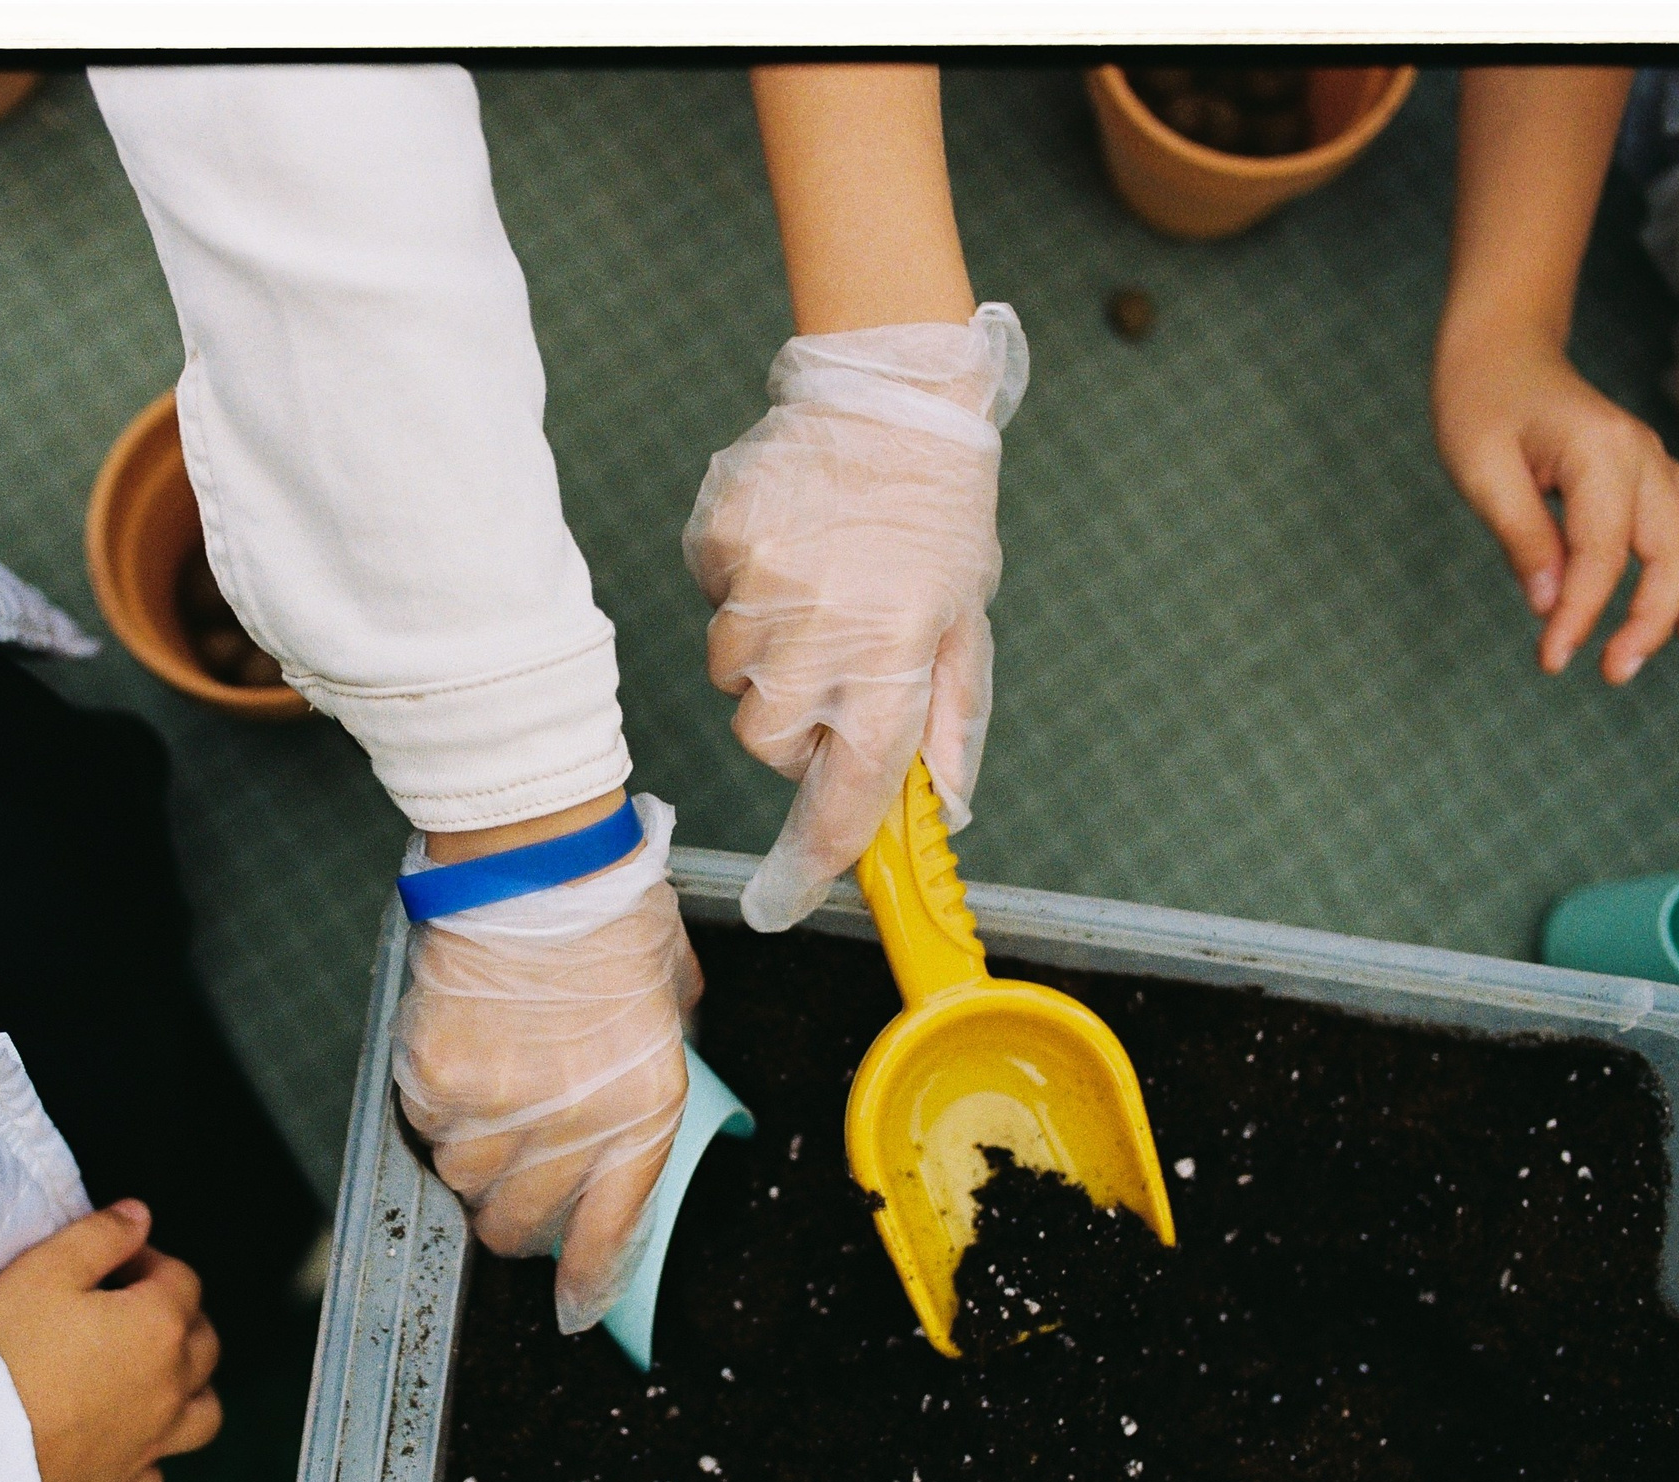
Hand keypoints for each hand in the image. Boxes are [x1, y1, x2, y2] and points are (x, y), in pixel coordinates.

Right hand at [0, 1200, 221, 1481]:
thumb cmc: (2, 1348)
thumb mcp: (43, 1269)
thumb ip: (101, 1235)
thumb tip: (140, 1217)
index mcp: (159, 1327)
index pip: (181, 1280)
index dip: (149, 1262)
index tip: (115, 1264)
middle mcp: (171, 1388)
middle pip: (203, 1342)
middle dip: (177, 1316)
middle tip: (130, 1309)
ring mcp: (150, 1445)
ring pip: (202, 1412)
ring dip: (188, 1388)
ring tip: (148, 1375)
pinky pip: (156, 1472)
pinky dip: (150, 1452)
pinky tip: (122, 1440)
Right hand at [392, 799, 700, 1334]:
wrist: (535, 858)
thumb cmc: (608, 911)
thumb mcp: (672, 995)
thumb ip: (662, 1057)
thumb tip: (647, 1093)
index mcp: (644, 1105)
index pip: (610, 1230)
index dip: (587, 1280)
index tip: (575, 1305)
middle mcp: (573, 1122)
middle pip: (522, 1225)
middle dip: (520, 1218)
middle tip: (521, 1180)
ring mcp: (498, 1105)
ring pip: (465, 1182)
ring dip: (475, 1161)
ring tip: (490, 1105)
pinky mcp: (437, 1077)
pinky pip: (426, 1130)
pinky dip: (437, 1114)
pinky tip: (458, 1068)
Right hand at [684, 309, 1024, 931]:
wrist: (891, 392)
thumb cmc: (938, 508)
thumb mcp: (965, 618)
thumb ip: (947, 716)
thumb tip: (937, 806)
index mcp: (896, 654)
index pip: (849, 786)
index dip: (821, 849)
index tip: (796, 893)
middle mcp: (824, 628)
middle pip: (766, 740)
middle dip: (792, 728)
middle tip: (831, 673)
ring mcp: (763, 584)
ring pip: (731, 674)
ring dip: (766, 654)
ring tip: (815, 590)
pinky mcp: (721, 541)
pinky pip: (713, 600)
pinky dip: (742, 589)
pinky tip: (788, 547)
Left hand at [1433, 324, 1678, 685]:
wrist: (1501, 357)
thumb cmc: (1481, 407)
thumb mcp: (1479, 470)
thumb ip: (1520, 535)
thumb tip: (1549, 604)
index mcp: (1598, 450)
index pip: (1601, 551)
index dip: (1582, 613)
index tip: (1553, 659)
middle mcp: (1643, 453)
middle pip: (1671, 549)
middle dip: (1646, 618)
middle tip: (1609, 671)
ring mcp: (1656, 461)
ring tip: (1675, 642)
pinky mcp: (1654, 474)